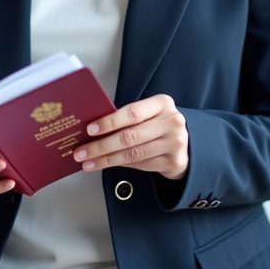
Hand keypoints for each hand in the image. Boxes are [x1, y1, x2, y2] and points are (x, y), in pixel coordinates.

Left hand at [73, 94, 189, 179]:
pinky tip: (107, 164)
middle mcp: (171, 122)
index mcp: (162, 104)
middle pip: (130, 137)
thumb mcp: (149, 113)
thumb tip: (94, 128)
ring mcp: (175, 143)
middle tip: (82, 152)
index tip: (90, 130)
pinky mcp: (173, 162)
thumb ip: (128, 117)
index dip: (109, 122)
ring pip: (132, 154)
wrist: (188, 142)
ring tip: (88, 162)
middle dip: (101, 146)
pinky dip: (120, 164)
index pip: (132, 113)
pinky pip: (140, 165)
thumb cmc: (158, 124)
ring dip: (106, 160)